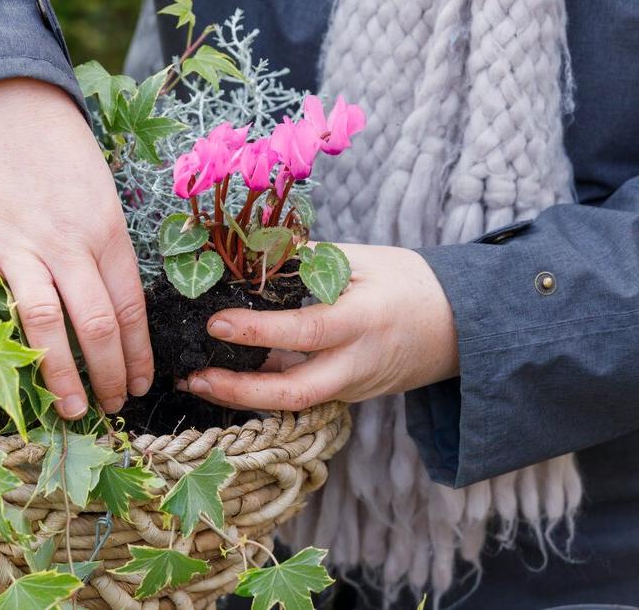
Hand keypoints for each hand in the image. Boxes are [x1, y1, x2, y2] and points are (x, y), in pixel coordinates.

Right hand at [0, 78, 152, 418]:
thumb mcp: (103, 201)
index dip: (136, 355)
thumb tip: (119, 316)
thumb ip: (108, 254)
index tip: (138, 387)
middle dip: (106, 375)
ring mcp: (21, 242)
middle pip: (94, 323)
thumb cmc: (63, 161)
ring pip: (43, 318)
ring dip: (58, 371)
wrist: (10, 107)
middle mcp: (70, 243)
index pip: (129, 309)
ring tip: (68, 409)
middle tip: (108, 409)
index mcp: (108, 235)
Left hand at [178, 244, 458, 408]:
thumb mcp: (363, 259)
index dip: (257, 332)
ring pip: (292, 404)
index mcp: (363, 321)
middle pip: (294, 394)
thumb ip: (307, 258)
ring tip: (198, 381)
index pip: (304, 331)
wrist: (460, 327)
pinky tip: (229, 380)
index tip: (216, 323)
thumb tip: (253, 249)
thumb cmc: (409, 284)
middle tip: (193, 376)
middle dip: (238, 391)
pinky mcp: (348, 396)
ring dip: (242, 397)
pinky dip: (263, 391)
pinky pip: (301, 397)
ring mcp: (353, 387)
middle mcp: (357, 363)